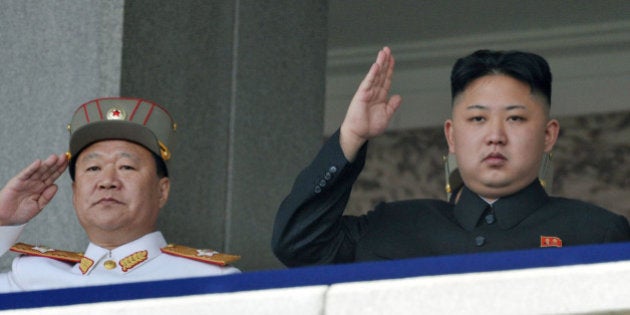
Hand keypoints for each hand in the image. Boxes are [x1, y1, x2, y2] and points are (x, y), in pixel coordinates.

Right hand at [0, 154, 67, 225]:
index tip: (68, 162)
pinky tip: (39, 162)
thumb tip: (56, 185)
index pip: (53, 176)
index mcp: (41, 188)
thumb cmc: (21, 213)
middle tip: (65, 155)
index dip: (60, 169)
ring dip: (47, 164)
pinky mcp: (17, 182)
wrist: (5, 219)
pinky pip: (26, 174)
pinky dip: (32, 168)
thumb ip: (47, 197)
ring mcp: (26, 181)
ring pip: (39, 171)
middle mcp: (35, 183)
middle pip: (48, 171)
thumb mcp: (38, 207)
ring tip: (55, 157)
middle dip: (57, 164)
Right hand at [340, 46, 401, 160]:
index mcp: (380, 96)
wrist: (359, 134)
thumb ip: (392, 106)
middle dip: (385, 61)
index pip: (386, 79)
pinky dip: (372, 73)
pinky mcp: (361, 95)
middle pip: (381, 73)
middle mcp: (374, 92)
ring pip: (375, 75)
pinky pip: (368, 82)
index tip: (392, 58)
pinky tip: (376, 65)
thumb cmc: (370, 126)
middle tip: (387, 49)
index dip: (390, 69)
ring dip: (379, 63)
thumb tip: (398, 96)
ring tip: (383, 52)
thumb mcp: (386, 116)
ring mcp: (367, 92)